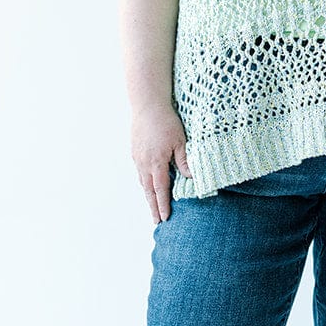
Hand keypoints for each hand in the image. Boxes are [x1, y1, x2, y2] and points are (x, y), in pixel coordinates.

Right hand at [131, 103, 190, 223]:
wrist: (147, 105)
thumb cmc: (166, 121)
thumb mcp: (181, 141)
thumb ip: (184, 161)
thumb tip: (191, 178)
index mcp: (156, 163)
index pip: (160, 190)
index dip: (163, 205)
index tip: (165, 218)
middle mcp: (144, 163)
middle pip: (148, 190)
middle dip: (153, 207)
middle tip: (156, 221)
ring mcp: (137, 157)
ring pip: (142, 182)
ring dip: (148, 195)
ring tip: (152, 206)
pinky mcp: (135, 151)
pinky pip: (140, 171)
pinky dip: (144, 182)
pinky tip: (148, 184)